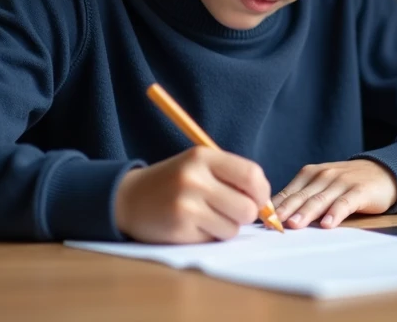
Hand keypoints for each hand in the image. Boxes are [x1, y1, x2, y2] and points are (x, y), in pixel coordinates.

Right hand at [113, 147, 271, 242]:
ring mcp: (186, 205)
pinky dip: (209, 236)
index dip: (262, 192)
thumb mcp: (200, 166)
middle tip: (230, 211)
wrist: (128, 198)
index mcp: (203, 157)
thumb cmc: (174, 182)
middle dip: (245, 215)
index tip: (259, 200)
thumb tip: (267, 207)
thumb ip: (233, 178)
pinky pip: (213, 240)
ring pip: (233, 228)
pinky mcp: (179, 230)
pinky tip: (192, 225)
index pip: (252, 175)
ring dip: (226, 227)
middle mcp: (194, 179)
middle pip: (247, 208)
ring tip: (206, 216)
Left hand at [273, 159, 396, 228]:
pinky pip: (345, 203)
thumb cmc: (347, 183)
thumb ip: (302, 198)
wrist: (383, 172)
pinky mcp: (359, 191)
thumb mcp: (322, 185)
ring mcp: (342, 182)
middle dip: (285, 210)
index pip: (288, 192)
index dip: (274, 207)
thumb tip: (274, 218)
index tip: (260, 221)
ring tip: (294, 225)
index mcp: (310, 174)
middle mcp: (323, 176)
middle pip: (301, 196)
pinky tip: (328, 224)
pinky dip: (335, 213)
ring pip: (320, 199)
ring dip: (306, 213)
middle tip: (272, 224)